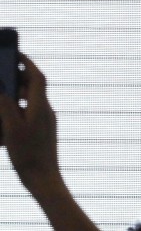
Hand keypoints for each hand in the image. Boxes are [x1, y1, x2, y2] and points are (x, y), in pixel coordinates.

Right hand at [0, 55, 61, 193]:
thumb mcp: (11, 128)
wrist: (43, 178)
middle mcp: (46, 111)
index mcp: (41, 107)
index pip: (37, 77)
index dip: (28, 62)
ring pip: (29, 101)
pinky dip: (15, 111)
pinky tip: (3, 121)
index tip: (16, 52)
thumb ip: (5, 106)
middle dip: (17, 78)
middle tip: (2, 72)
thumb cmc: (27, 155)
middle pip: (32, 88)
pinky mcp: (42, 131)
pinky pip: (28, 114)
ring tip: (1, 96)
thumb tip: (1, 88)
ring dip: (14, 96)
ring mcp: (45, 121)